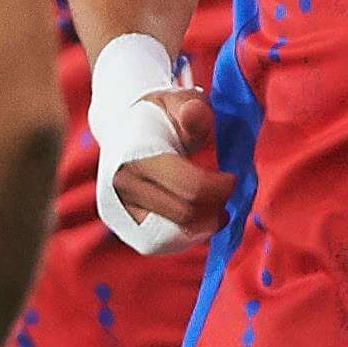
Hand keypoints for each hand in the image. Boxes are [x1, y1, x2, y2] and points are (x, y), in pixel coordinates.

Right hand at [95, 82, 220, 247]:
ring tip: (212, 211)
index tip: (232, 179)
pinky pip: (158, 243)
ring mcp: (115, 208)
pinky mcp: (118, 225)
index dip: (221, 189)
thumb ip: (193, 111)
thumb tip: (193, 114)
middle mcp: (119, 186)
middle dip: (213, 209)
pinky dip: (182, 236)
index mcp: (136, 155)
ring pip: (170, 236)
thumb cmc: (162, 116)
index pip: (190, 189)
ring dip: (199, 227)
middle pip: (183, 215)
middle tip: (224, 197)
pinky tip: (192, 219)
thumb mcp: (179, 103)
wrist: (122, 128)